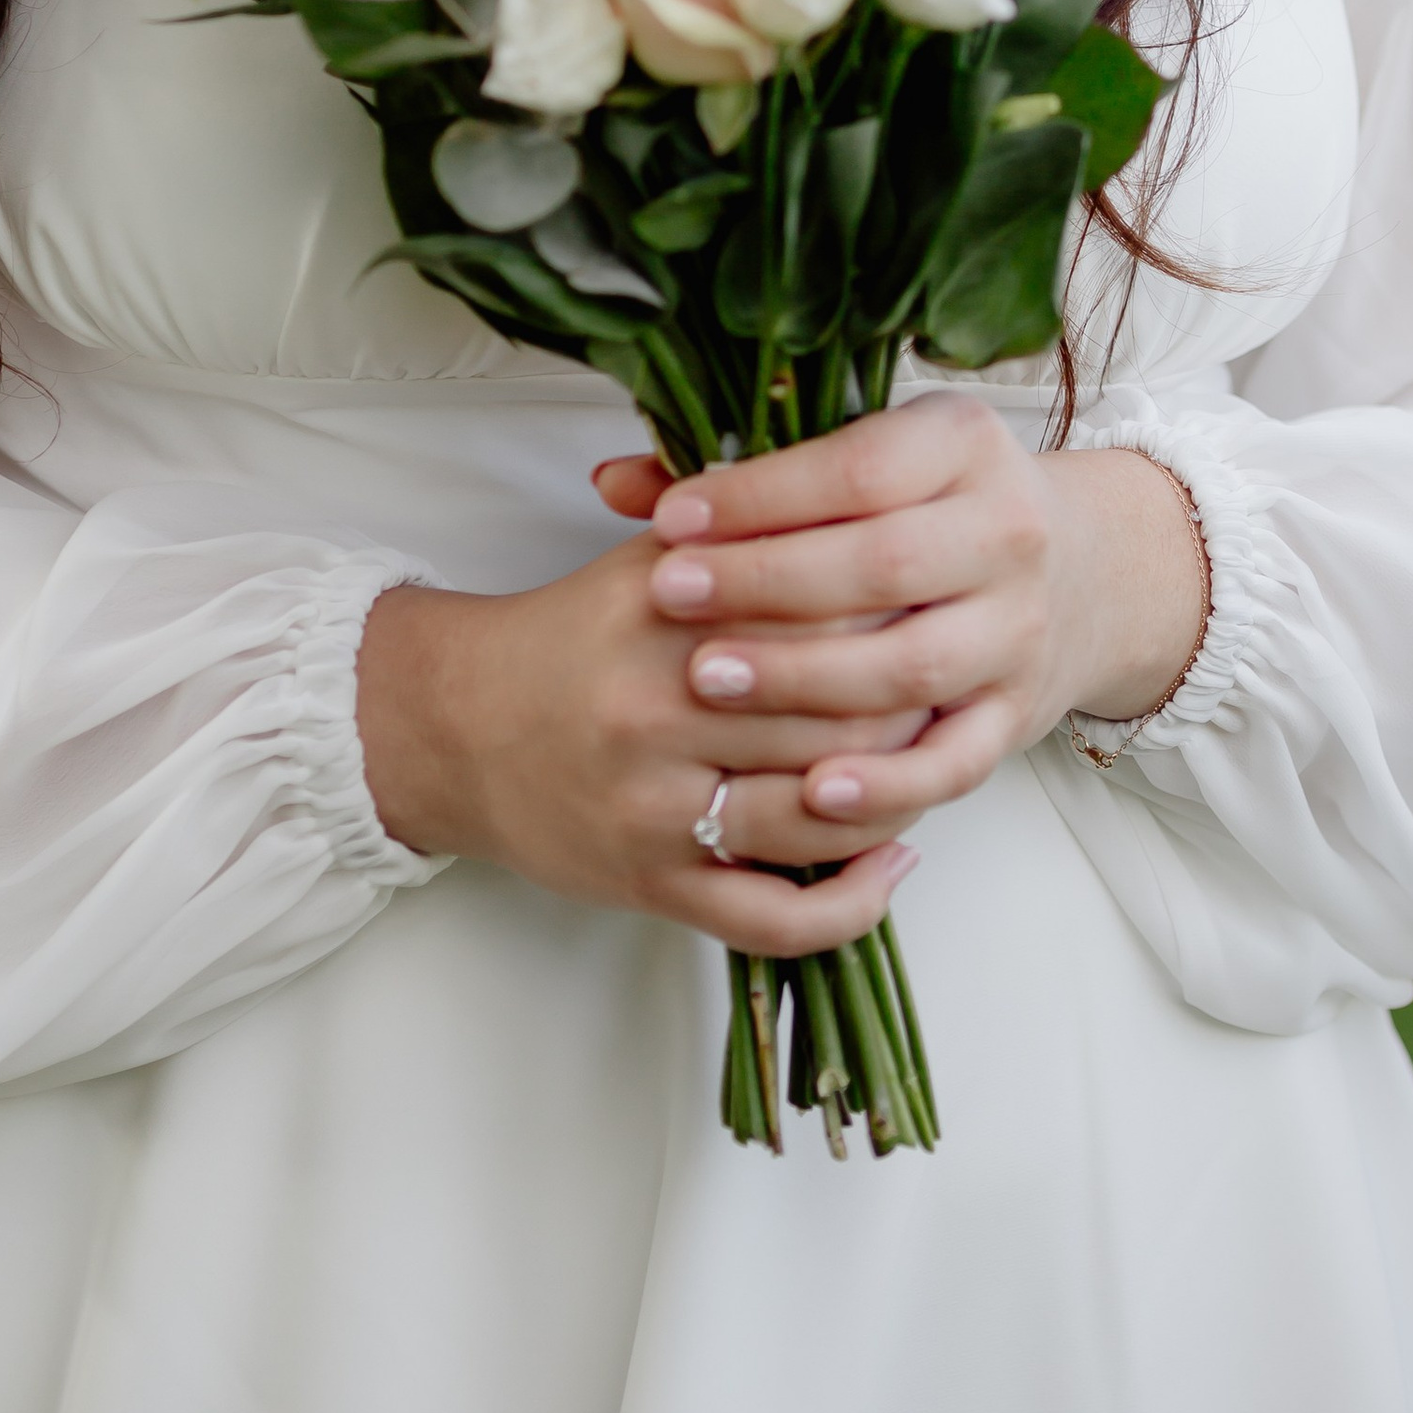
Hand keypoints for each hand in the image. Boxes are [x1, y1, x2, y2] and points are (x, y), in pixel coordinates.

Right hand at [354, 540, 923, 958]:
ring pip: (815, 817)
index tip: (936, 605)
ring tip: (931, 766)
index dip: (891, 612)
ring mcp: (656, 805)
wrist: (455, 727)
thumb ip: (744, 526)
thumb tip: (863, 495)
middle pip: (830, 712)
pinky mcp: (653, 883)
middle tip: (956, 687)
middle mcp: (659, 707)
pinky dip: (851, 902)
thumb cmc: (574, 638)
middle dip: (909, 706)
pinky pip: (773, 917)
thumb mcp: (649, 561)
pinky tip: (894, 862)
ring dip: (893, 797)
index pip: (815, 609)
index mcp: (666, 611)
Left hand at [593, 398, 1207, 847]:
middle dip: (766, 583)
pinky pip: (953, 762)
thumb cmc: (932, 508)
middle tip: (670, 595)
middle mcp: (1007, 532)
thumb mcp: (867, 458)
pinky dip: (885, 783)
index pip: (860, 468)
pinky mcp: (1017, 718)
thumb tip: (614, 482)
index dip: (760, 495)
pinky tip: (812, 790)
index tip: (671, 517)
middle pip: (883, 564)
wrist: (1080, 572)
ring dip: (803, 679)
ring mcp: (1018, 632)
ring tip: (707, 679)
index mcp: (966, 445)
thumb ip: (748, 473)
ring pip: (910, 666)